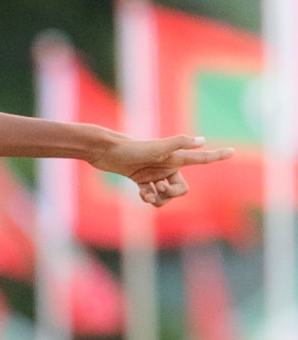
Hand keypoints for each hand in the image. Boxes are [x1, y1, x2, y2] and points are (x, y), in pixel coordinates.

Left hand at [88, 135, 234, 206]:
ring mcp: (154, 173)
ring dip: (159, 199)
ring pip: (166, 196)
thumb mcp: (156, 147)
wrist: (106, 151)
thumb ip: (179, 143)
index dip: (217, 156)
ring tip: (147, 194)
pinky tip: (142, 193)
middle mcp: (167, 166)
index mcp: (175, 158)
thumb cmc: (132, 148)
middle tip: (158, 187)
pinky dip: (149, 198)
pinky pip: (152, 196)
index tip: (233, 151)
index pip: (201, 158)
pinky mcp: (141, 179)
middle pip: (181, 189)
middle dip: (172, 194)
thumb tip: (202, 139)